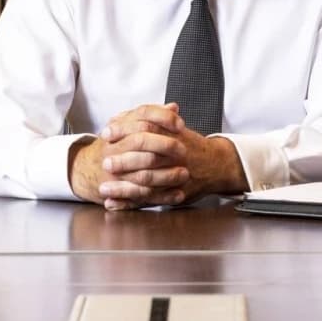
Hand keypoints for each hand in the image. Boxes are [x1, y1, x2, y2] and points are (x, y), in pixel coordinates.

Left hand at [84, 103, 246, 210]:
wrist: (217, 164)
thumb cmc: (190, 145)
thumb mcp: (172, 127)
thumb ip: (150, 120)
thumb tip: (120, 116)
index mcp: (171, 137)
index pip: (144, 129)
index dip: (123, 131)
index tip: (106, 134)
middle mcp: (173, 158)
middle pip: (145, 159)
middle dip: (123, 161)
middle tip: (105, 163)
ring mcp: (174, 177)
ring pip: (145, 183)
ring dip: (122, 188)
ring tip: (104, 189)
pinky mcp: (173, 194)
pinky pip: (149, 200)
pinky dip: (129, 203)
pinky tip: (114, 204)